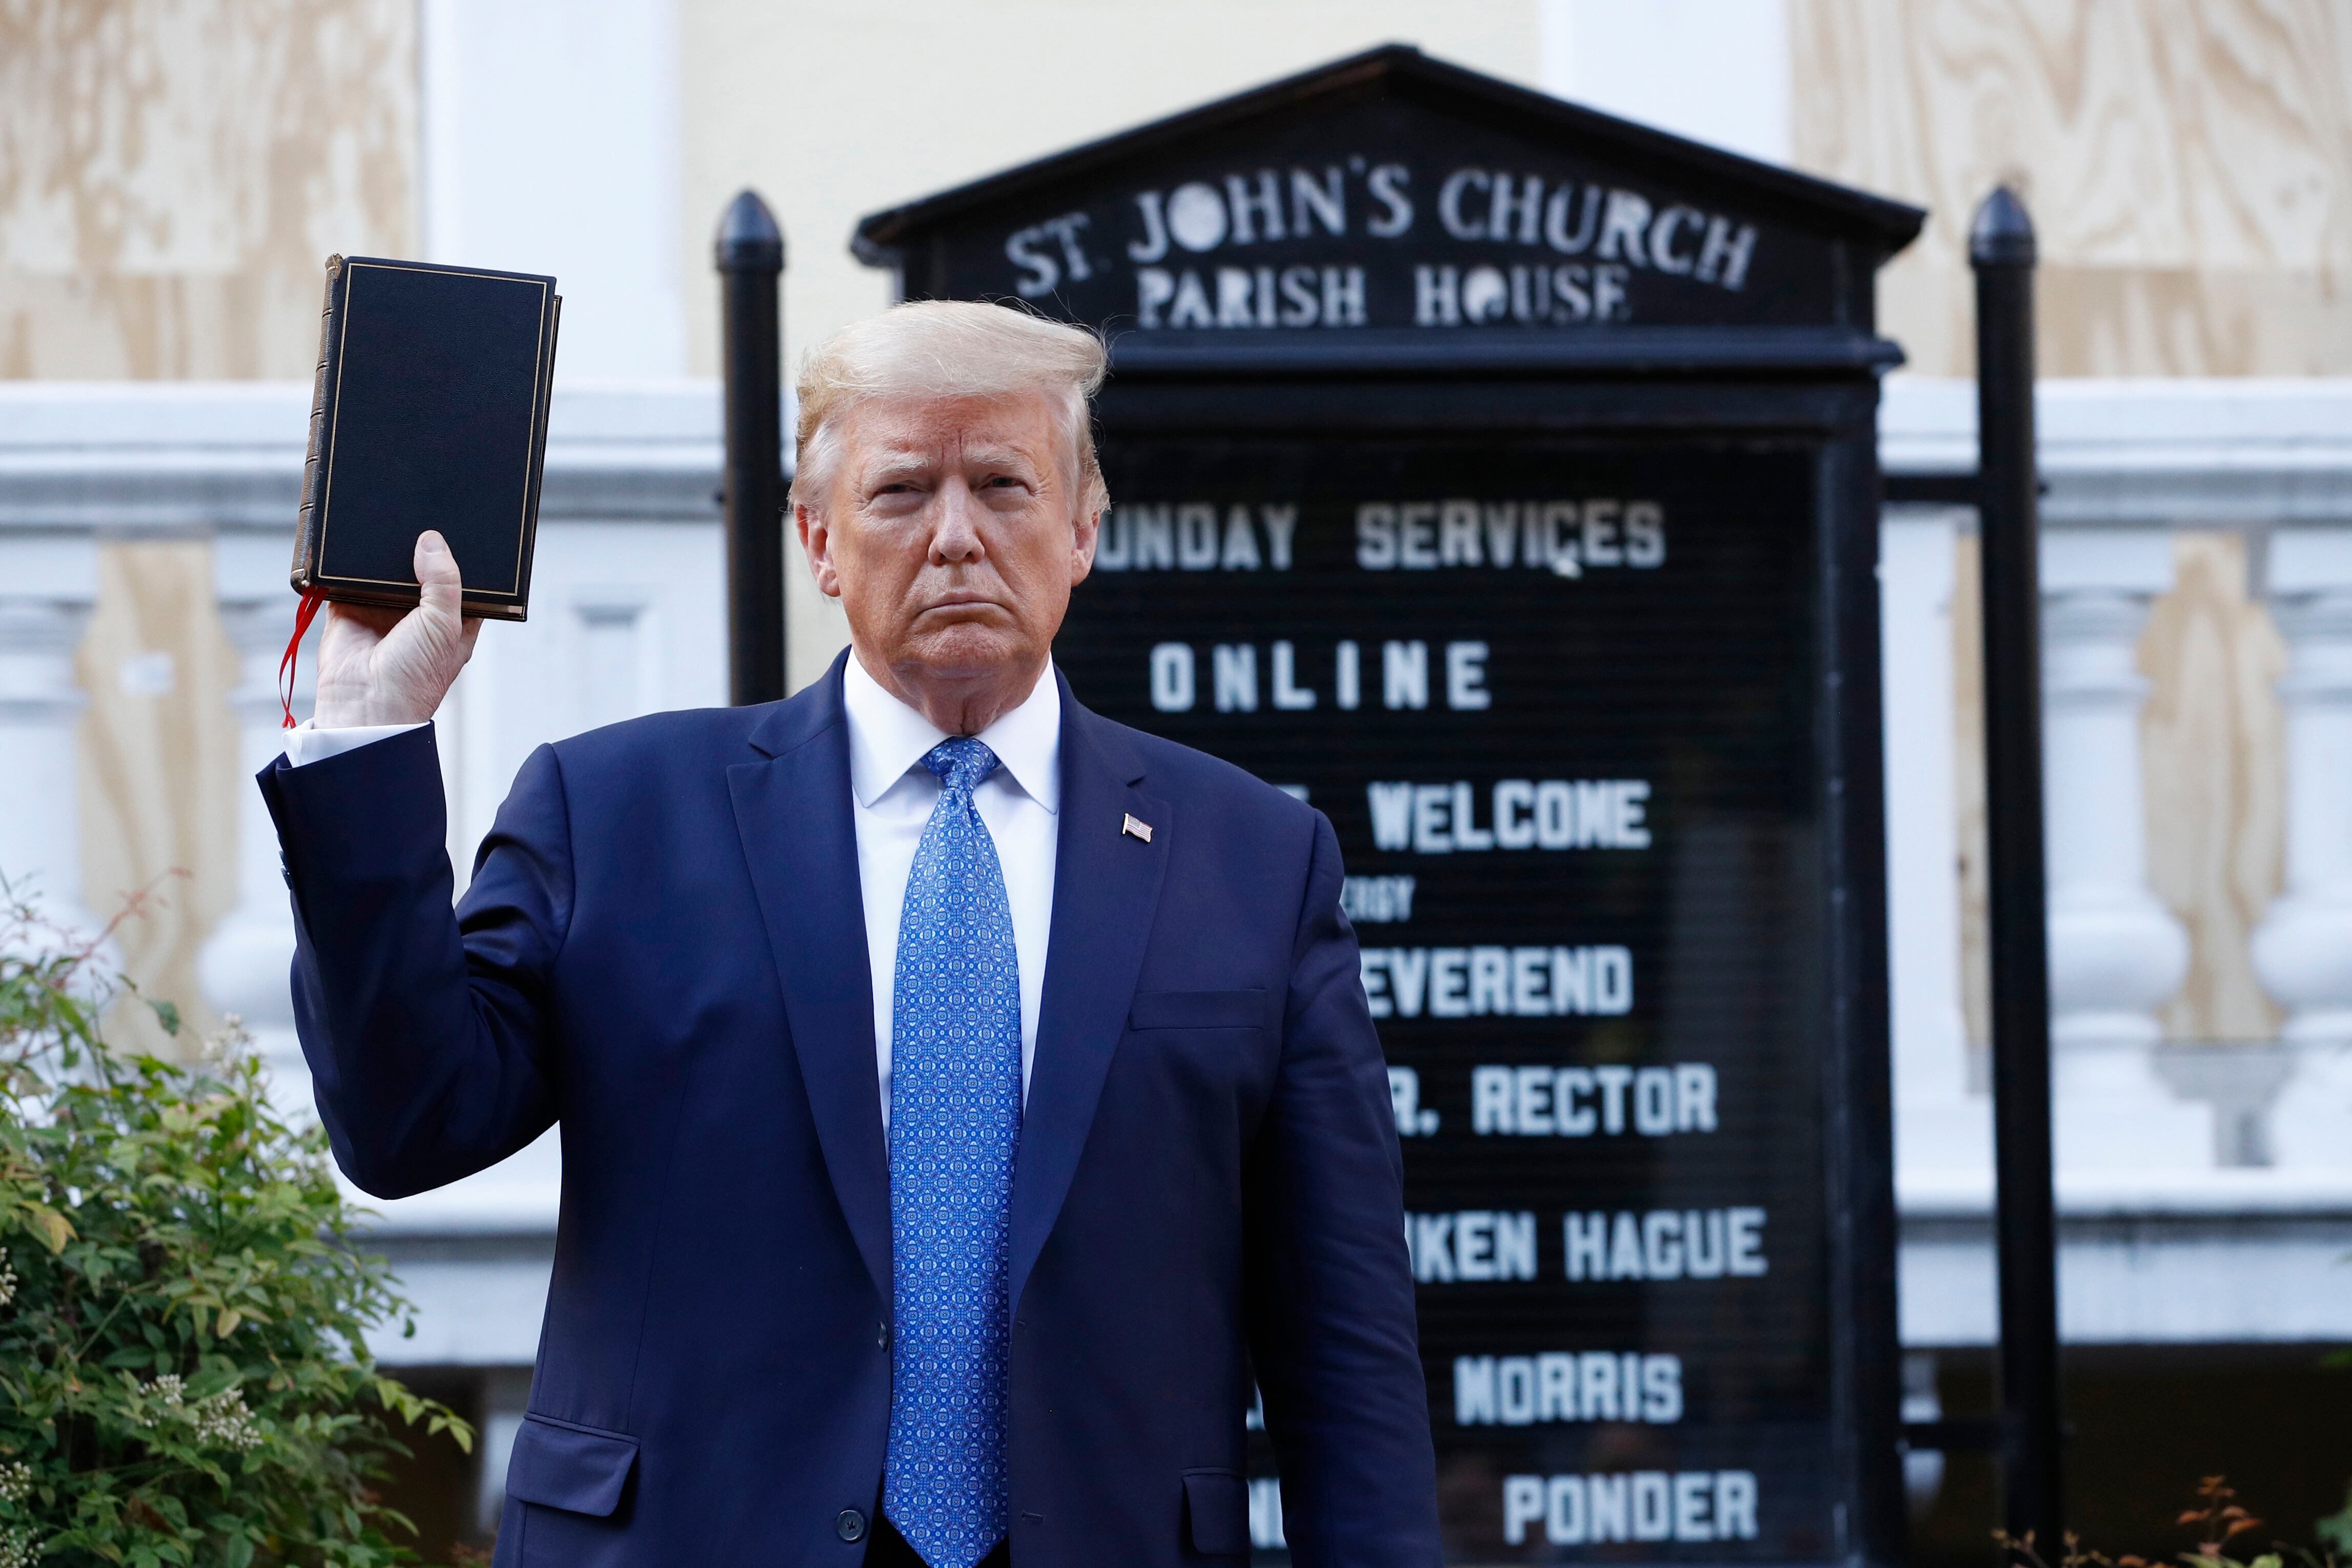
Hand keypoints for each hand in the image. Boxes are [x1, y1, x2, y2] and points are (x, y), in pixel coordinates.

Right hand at [312, 531, 481, 726]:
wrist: (365, 705)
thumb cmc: (415, 677)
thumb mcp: (444, 625)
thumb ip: (444, 581)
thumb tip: (432, 542)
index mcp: (451, 620)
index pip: (461, 581)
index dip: (460, 558)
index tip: (460, 529)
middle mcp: (417, 614)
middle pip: (420, 569)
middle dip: (419, 549)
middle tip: (418, 514)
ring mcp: (382, 610)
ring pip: (385, 570)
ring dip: (384, 552)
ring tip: (388, 518)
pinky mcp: (348, 608)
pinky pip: (348, 578)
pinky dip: (349, 563)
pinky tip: (355, 540)